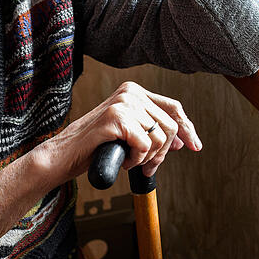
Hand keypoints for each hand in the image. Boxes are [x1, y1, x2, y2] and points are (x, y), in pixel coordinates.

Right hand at [38, 81, 201, 183]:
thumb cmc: (94, 146)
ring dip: (149, 158)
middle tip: (147, 167)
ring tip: (131, 161)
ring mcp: (122, 103)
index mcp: (133, 91)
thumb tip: (182, 141)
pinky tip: (123, 160)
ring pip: (160, 137)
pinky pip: (145, 145)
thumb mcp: (129, 133)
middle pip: (170, 126)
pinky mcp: (116, 117)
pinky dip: (137, 160)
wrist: (63, 155)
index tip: (195, 146)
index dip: (188, 128)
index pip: (173, 107)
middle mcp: (130, 92)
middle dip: (163, 153)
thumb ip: (152, 130)